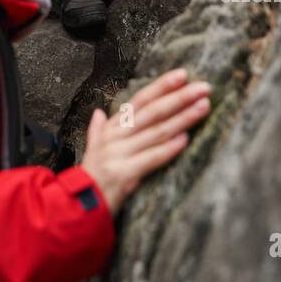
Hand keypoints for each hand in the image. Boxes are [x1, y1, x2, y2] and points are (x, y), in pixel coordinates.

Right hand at [80, 69, 210, 215]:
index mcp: (112, 128)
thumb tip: (98, 112)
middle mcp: (116, 137)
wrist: (76, 206)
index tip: (183, 75)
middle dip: (179, 98)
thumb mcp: (92, 150)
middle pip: (152, 112)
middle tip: (204, 88)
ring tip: (203, 107)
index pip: (140, 100)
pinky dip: (168, 149)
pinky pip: (150, 159)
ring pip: (156, 132)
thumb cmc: (90, 177)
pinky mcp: (123, 174)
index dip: (161, 86)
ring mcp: (119, 154)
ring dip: (182, 119)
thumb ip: (96, 130)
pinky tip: (185, 139)